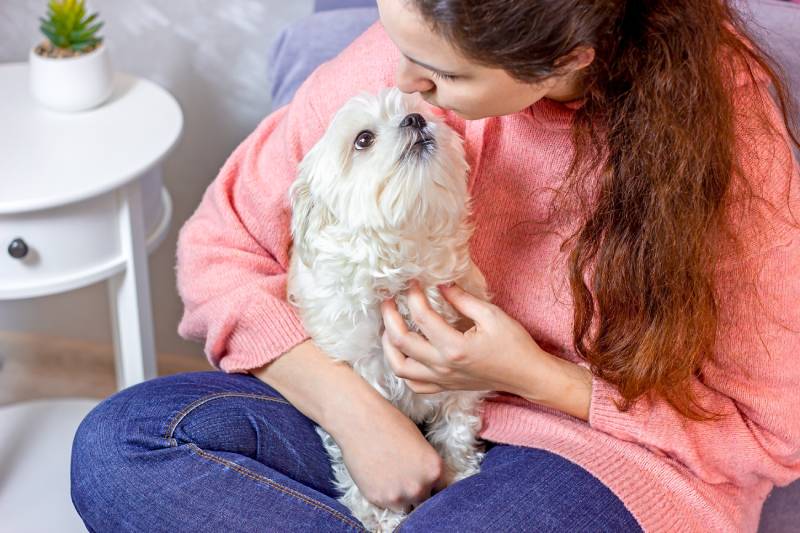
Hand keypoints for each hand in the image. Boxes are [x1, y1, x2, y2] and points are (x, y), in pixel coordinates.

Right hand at [334, 399, 443, 512]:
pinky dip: (384, 497)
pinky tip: (378, 478)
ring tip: (391, 479)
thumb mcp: (420, 444)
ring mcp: (398, 496)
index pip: (443, 491)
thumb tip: (428, 483)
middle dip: (417, 493)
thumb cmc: (391, 424)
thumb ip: (427, 468)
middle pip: (425, 502)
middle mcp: (420, 487)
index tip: (426, 484)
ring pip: (406, 508)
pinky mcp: (378, 499)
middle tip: (405, 479)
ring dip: (401, 499)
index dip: (433, 487)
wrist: (361, 422)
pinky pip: (386, 506)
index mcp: (435, 471)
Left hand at [380, 279, 551, 395]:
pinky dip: (402, 369)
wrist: (526, 375)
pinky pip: (413, 384)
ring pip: (399, 367)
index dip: (413, 295)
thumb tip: (440, 284)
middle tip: (388, 300)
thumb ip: (462, 299)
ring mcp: (441, 379)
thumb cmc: (513, 344)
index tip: (412, 282)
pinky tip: (404, 353)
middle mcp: (443, 366)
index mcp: (454, 347)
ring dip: (388, 345)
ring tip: (388, 326)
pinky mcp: (444, 386)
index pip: (421, 317)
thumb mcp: (491, 315)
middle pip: (400, 341)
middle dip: (389, 316)